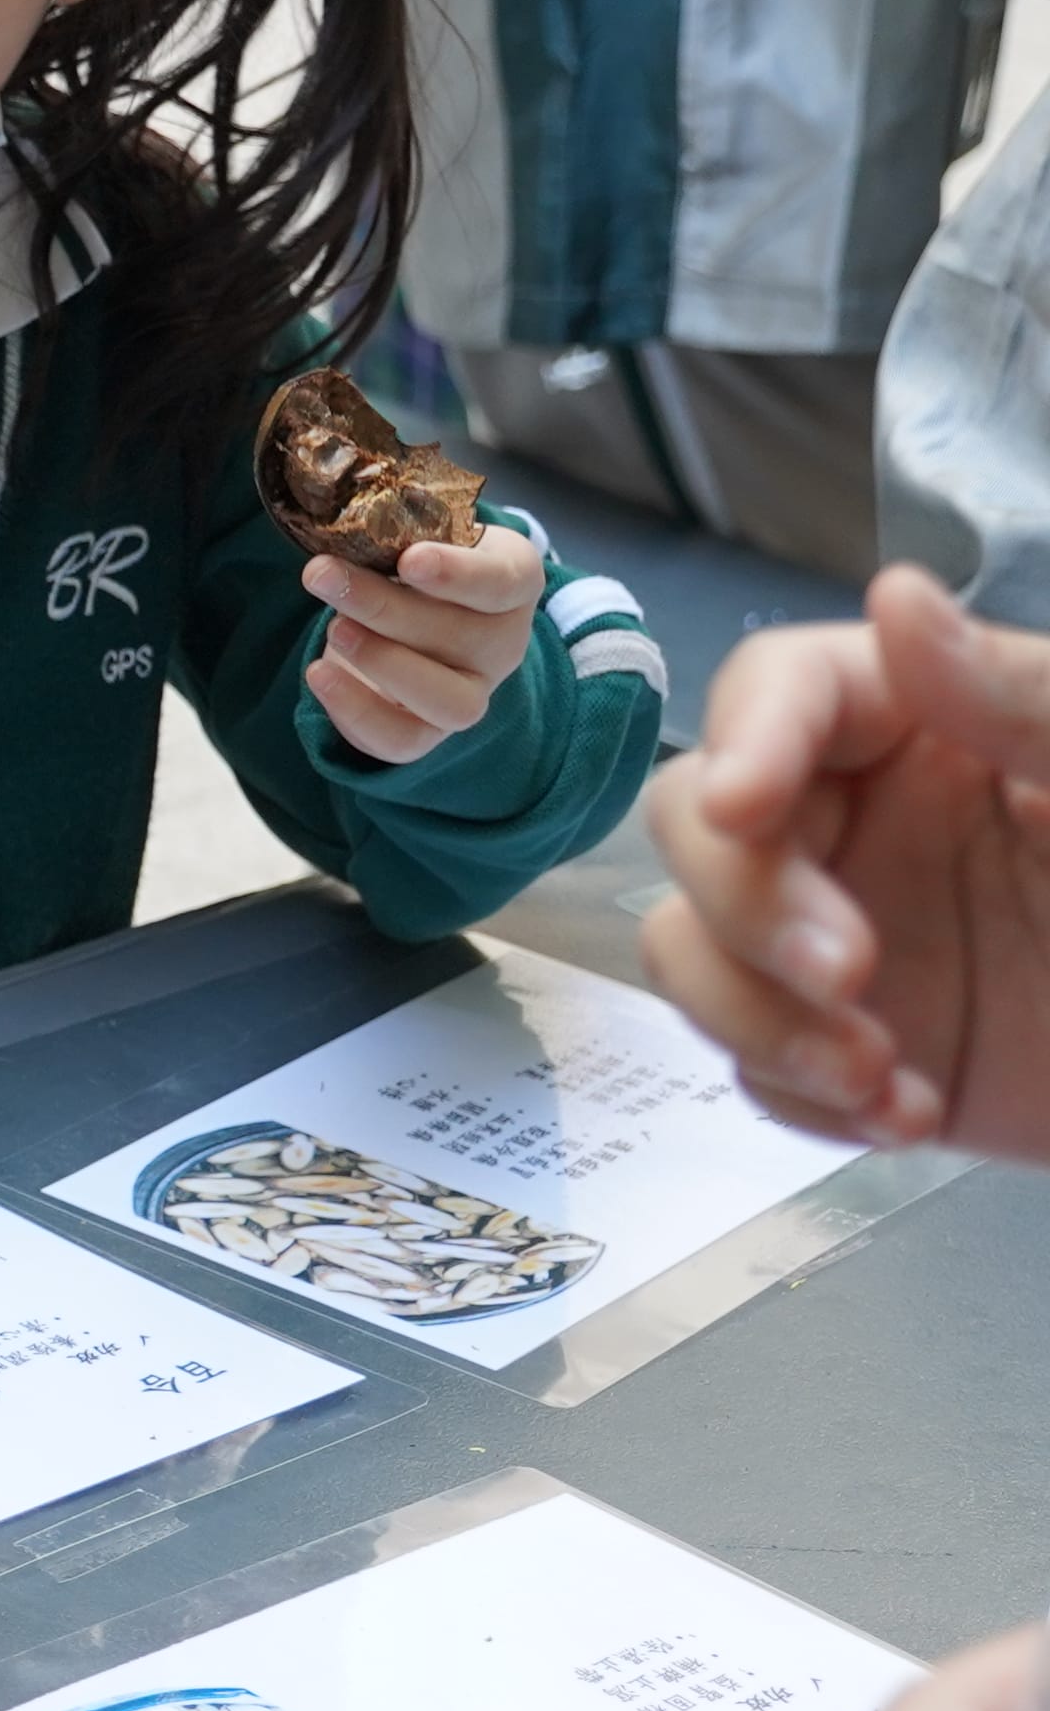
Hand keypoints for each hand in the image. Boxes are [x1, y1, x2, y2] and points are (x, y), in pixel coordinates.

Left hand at [297, 524, 543, 761]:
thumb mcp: (417, 531)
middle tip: (323, 575)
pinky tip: (318, 674)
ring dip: (383, 663)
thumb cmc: (415, 561)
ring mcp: (473, 692)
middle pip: (462, 638)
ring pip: (449, 701)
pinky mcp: (431, 730)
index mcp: (512, 580)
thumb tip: (338, 510)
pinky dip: (356, 713)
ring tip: (333, 627)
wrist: (412, 613)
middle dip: (383, 607)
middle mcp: (503, 642)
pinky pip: (403, 741)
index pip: (503, 581)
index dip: (458, 573)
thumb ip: (395, 523)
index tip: (410, 559)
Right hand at [640, 571, 1049, 1154]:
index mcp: (928, 726)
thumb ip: (1020, 698)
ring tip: (873, 1074)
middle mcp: (863, 822)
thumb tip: (895, 599)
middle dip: (746, 906)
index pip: (780, 693)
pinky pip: (755, 1064)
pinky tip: (905, 1112)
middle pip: (698, 829)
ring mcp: (846, 937)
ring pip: (693, 950)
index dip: (745, 740)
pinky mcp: (851, 1048)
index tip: (748, 809)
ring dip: (756, 1018)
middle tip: (847, 971)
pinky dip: (802, 1097)